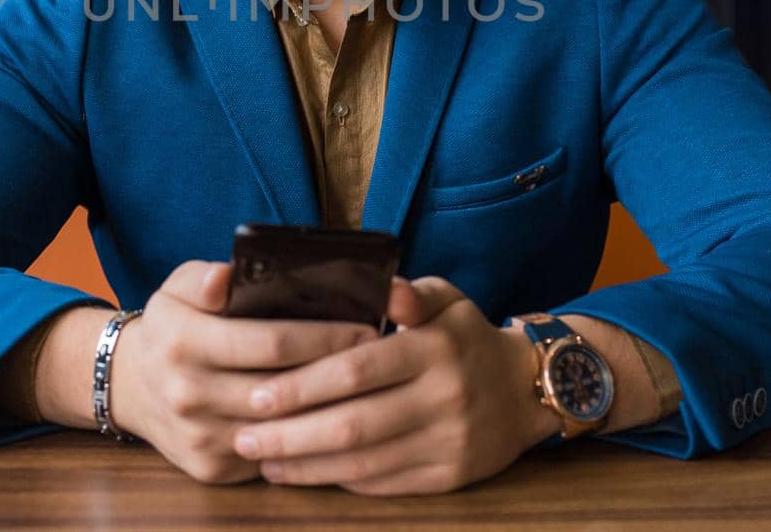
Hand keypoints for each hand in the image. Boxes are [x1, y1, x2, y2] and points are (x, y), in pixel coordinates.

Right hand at [110, 260, 376, 484]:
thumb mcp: (176, 288)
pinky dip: (306, 441)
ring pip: (282, 430)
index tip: (365, 328)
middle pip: (282, 389)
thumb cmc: (171, 328)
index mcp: (183, 341)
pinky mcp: (210, 467)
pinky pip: (271, 458)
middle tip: (380, 358)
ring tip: (368, 387)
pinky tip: (335, 420)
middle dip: (338, 374)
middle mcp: (188, 393)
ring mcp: (200, 436)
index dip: (324, 336)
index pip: (270, 343)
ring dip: (329, 411)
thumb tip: (225, 278)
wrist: (129, 386)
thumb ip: (203, 278)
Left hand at [231, 276, 557, 495]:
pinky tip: (304, 474)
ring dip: (306, 466)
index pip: (357, 369)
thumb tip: (382, 286)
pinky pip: (385, 485)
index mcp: (434, 348)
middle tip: (244, 434)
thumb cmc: (466, 336)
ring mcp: (448, 442)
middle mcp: (443, 397)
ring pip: (364, 463)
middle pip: (353, 424)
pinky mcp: (450, 476)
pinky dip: (339, 482)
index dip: (303, 385)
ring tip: (261, 460)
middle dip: (290, 434)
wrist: (526, 388)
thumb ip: (408, 292)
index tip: (258, 393)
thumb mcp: (447, 298)